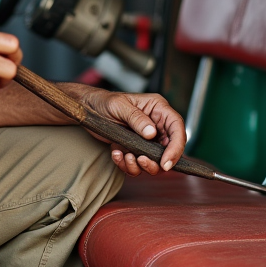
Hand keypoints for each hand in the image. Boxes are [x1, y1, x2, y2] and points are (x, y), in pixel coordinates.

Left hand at [64, 85, 185, 176]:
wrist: (88, 110)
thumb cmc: (104, 101)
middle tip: (140, 161)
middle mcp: (156, 125)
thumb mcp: (120, 106)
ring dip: (139, 165)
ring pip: (153, 162)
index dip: (176, 148)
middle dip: (156, 161)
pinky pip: (137, 165)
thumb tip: (152, 133)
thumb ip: (136, 118)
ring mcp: (146, 139)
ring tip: (126, 155)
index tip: (166, 163)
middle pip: (169, 150)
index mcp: (158, 109)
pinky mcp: (135, 149)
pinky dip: (127, 165)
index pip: (177, 129)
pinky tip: (116, 153)